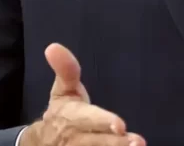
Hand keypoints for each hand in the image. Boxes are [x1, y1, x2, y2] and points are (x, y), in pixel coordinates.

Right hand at [20, 43, 145, 145]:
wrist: (45, 142)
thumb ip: (65, 69)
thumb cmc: (63, 112)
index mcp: (73, 117)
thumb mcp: (63, 89)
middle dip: (116, 143)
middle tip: (138, 142)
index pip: (89, 119)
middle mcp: (78, 138)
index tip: (121, 125)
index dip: (104, 122)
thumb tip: (53, 47)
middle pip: (98, 142)